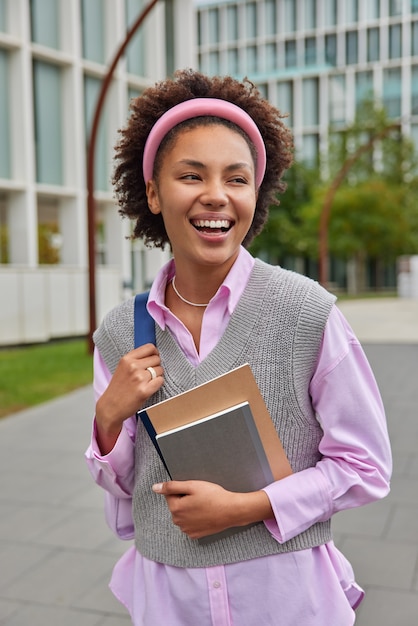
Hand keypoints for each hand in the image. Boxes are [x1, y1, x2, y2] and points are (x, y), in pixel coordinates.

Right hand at [95, 343, 163, 453]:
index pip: (150, 347)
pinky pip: (160, 381)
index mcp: (126, 359)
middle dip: (155, 366)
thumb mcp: (122, 368)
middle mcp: (133, 366)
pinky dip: (158, 384)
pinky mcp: (144, 390)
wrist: (110, 407)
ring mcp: (139, 378)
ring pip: (160, 370)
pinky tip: (149, 388)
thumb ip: (135, 359)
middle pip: (157, 359)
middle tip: (148, 374)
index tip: (153, 358)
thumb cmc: (118, 388)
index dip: (155, 353)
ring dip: (157, 376)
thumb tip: (154, 353)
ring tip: (147, 382)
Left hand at [152, 480, 272, 539]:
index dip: (182, 490)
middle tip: (200, 497)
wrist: (231, 511)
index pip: (170, 494)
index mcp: (175, 509)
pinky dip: (195, 518)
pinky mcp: (196, 535)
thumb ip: (171, 486)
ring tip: (204, 505)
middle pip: (176, 506)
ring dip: (190, 509)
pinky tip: (206, 514)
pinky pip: (190, 523)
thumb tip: (155, 487)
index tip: (194, 490)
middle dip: (185, 500)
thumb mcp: (192, 486)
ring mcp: (187, 530)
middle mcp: (178, 522)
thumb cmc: (213, 496)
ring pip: (183, 515)